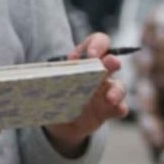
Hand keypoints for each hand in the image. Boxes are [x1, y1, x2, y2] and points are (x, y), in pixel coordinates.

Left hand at [44, 32, 128, 155]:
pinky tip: (115, 108)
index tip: (91, 55)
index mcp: (85, 61)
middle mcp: (99, 74)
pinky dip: (119, 107)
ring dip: (116, 90)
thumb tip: (43, 71)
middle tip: (109, 64)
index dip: (97, 44)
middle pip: (112, 62)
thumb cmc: (56, 93)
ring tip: (109, 98)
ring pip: (119, 86)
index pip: (97, 43)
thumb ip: (51, 73)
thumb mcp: (51, 80)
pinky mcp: (108, 110)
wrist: (59, 119)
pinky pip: (120, 107)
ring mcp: (106, 92)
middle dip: (112, 62)